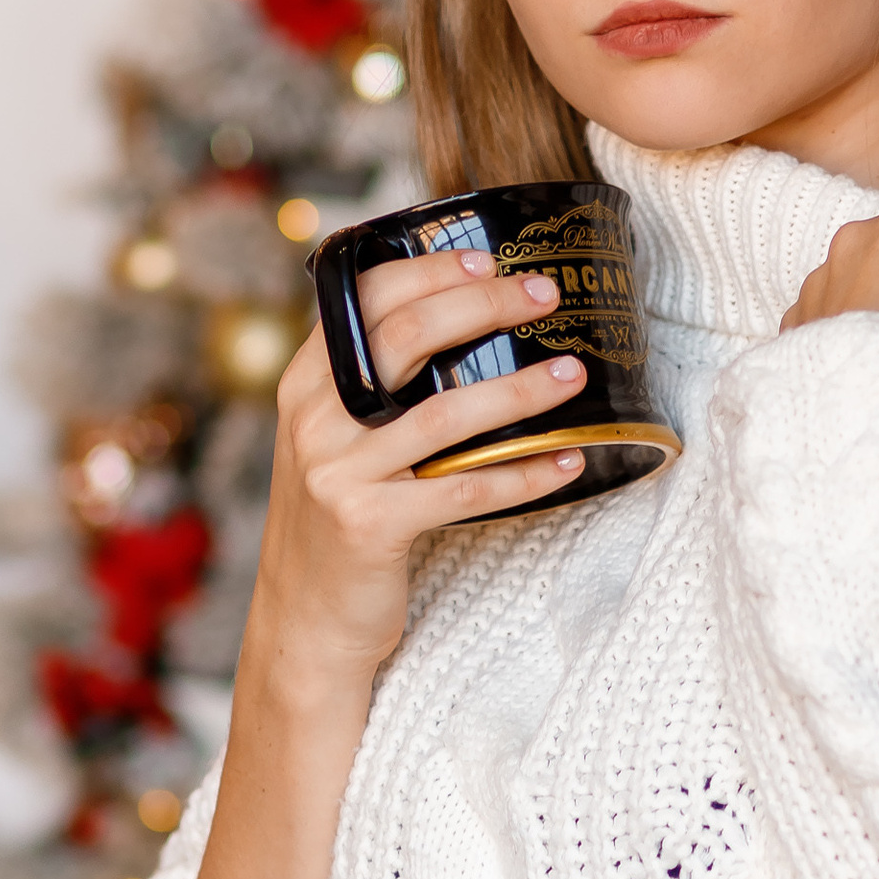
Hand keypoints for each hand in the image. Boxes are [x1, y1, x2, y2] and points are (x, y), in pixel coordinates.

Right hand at [253, 251, 590, 693]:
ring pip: (447, 411)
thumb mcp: (332, 439)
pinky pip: (465, 488)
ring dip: (521, 389)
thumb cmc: (339, 517)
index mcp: (307, 382)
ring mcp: (339, 471)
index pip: (366, 296)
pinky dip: (523, 474)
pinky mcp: (370, 524)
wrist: (306, 618)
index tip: (491, 260)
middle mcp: (315, 418)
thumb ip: (367, 384)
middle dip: (487, 304)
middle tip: (545, 295)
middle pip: (410, 333)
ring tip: (573, 376)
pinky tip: (566, 461)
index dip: (432, 270)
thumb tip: (451, 317)